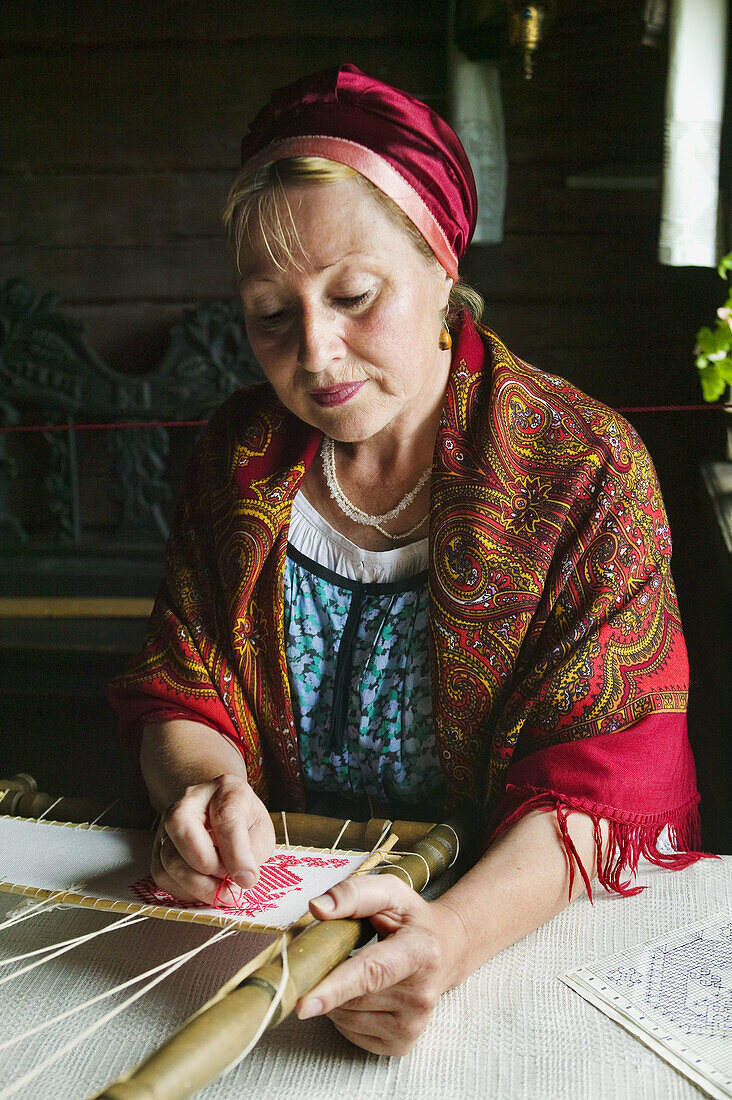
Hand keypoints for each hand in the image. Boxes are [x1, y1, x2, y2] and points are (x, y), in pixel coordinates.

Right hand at [151, 773, 274, 904]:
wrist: (219, 815)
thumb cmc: (245, 824)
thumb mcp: (262, 832)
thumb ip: (254, 852)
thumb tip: (241, 878)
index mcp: (227, 789)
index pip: (226, 816)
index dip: (236, 852)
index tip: (248, 879)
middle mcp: (191, 800)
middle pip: (182, 826)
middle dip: (207, 863)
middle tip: (229, 883)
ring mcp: (168, 822)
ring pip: (169, 857)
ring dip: (197, 885)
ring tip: (221, 891)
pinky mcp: (157, 847)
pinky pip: (162, 875)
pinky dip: (184, 891)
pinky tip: (204, 890)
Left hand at [295, 875, 460, 1054]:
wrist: (447, 950)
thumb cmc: (412, 919)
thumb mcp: (389, 893)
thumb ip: (353, 894)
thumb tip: (318, 908)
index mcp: (420, 953)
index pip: (371, 972)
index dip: (335, 988)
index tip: (304, 1005)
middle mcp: (420, 995)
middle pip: (349, 997)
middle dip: (328, 978)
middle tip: (339, 953)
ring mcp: (413, 1024)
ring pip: (345, 1018)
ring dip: (336, 996)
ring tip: (357, 971)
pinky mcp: (401, 1044)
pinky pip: (351, 1033)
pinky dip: (345, 1014)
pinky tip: (364, 993)